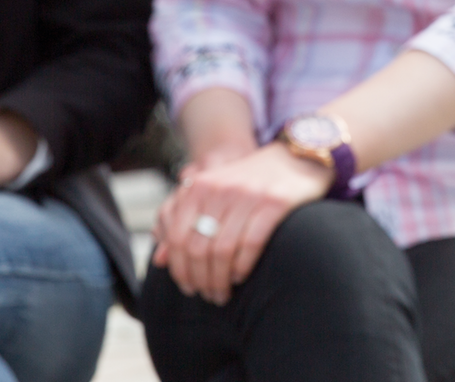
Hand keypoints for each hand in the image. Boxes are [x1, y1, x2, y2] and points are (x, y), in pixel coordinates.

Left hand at [151, 142, 331, 303]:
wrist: (296, 157)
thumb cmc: (249, 183)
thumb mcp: (212, 195)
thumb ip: (183, 223)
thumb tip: (158, 260)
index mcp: (199, 186)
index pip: (176, 238)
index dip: (179, 269)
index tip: (188, 288)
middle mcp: (219, 188)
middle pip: (198, 248)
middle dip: (200, 280)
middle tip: (209, 296)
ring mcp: (247, 194)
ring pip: (222, 251)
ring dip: (220, 281)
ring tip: (224, 293)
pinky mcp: (274, 203)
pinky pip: (250, 244)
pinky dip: (242, 267)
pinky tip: (241, 276)